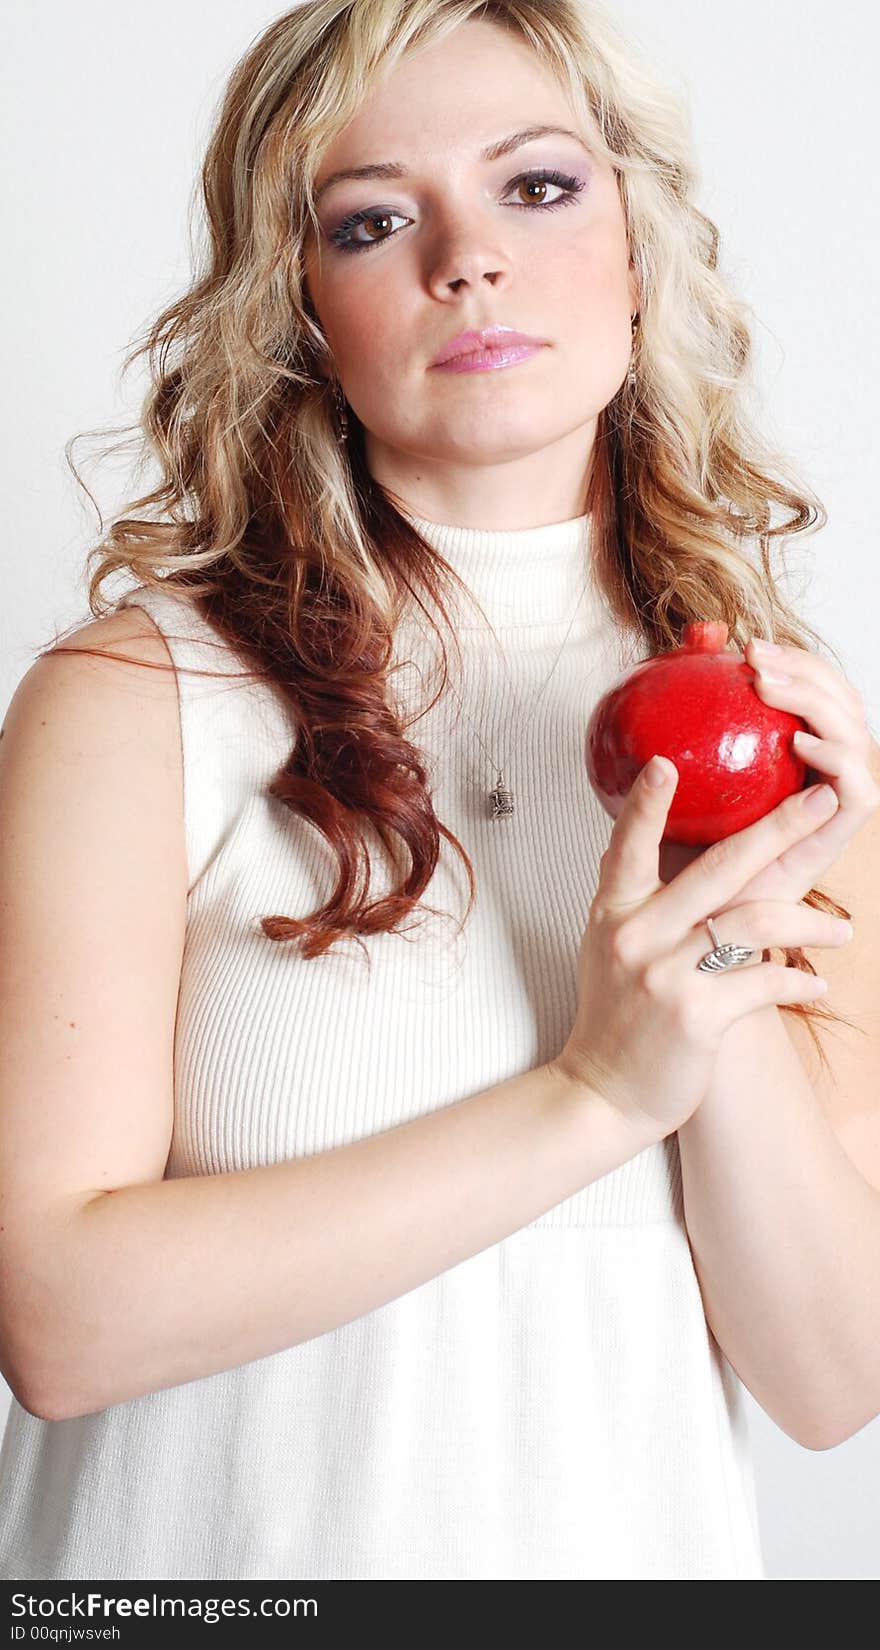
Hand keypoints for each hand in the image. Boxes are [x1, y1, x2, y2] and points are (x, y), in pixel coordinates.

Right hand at [552, 757, 851, 1140]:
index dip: (646, 804)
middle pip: (718, 868)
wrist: (602, 1093)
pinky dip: (796, 980)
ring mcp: (665, 975)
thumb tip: (658, 842)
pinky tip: (815, 982)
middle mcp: (636, 936)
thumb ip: (634, 897)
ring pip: (754, 921)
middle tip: (821, 800)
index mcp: (615, 912)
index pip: (628, 846)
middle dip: (779, 828)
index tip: (666, 763)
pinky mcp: (696, 1016)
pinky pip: (763, 981)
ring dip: (810, 922)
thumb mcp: (606, 945)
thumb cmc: (615, 1016)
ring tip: (842, 931)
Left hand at [660, 640, 879, 913]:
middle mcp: (810, 784)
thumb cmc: (663, 869)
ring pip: (857, 741)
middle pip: (841, 706)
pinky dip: (840, 762)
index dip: (792, 661)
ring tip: (772, 688)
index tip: (742, 643)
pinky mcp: (830, 848)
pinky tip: (801, 745)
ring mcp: (825, 815)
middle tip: (756, 658)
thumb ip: (669, 736)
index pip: (810, 693)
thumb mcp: (658, 794)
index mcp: (780, 763)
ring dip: (822, 704)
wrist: (675, 944)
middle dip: (808, 671)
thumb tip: (672, 661)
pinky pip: (859, 796)